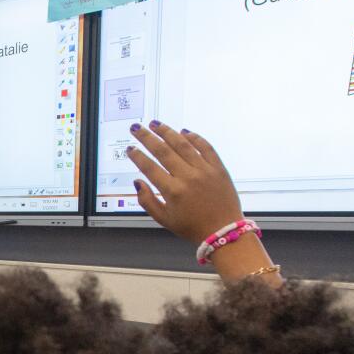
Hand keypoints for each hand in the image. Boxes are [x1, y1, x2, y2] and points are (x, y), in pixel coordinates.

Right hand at [126, 122, 242, 243]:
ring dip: (167, 132)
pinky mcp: (218, 168)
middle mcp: (188, 177)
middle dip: (147, 137)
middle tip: (136, 128)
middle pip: (163, 151)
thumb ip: (147, 201)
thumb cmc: (193, 227)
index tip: (130, 149)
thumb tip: (137, 182)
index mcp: (173, 191)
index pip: (149, 167)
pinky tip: (184, 132)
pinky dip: (194, 138)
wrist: (223, 230)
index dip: (137, 156)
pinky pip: (205, 147)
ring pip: (183, 145)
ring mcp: (204, 170)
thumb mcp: (165, 220)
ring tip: (156, 124)